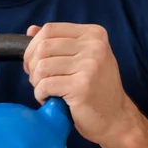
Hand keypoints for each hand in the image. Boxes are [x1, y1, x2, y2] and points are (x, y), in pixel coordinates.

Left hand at [23, 22, 139, 147]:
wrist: (116, 118)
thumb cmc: (96, 90)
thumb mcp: (83, 59)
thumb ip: (59, 43)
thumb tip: (31, 29)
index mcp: (94, 34)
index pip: (50, 29)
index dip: (32, 46)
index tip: (33, 63)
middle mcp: (94, 46)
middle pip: (43, 47)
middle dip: (32, 65)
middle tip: (37, 80)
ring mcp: (90, 66)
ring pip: (42, 66)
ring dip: (36, 82)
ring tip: (45, 91)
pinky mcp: (82, 87)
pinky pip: (46, 85)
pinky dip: (40, 94)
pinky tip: (48, 99)